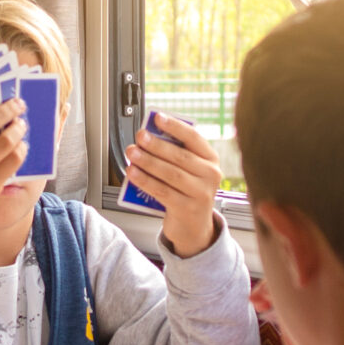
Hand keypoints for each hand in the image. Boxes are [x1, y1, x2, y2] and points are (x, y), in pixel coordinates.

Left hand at [125, 113, 224, 256]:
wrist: (194, 227)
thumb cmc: (187, 192)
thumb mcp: (190, 171)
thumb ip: (176, 155)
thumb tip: (150, 135)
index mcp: (211, 159)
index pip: (194, 137)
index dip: (175, 126)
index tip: (158, 117)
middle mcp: (210, 175)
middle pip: (180, 156)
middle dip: (156, 144)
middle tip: (139, 136)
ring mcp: (200, 193)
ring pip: (170, 173)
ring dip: (148, 162)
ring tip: (132, 153)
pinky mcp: (187, 209)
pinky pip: (162, 191)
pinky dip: (145, 181)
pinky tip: (133, 173)